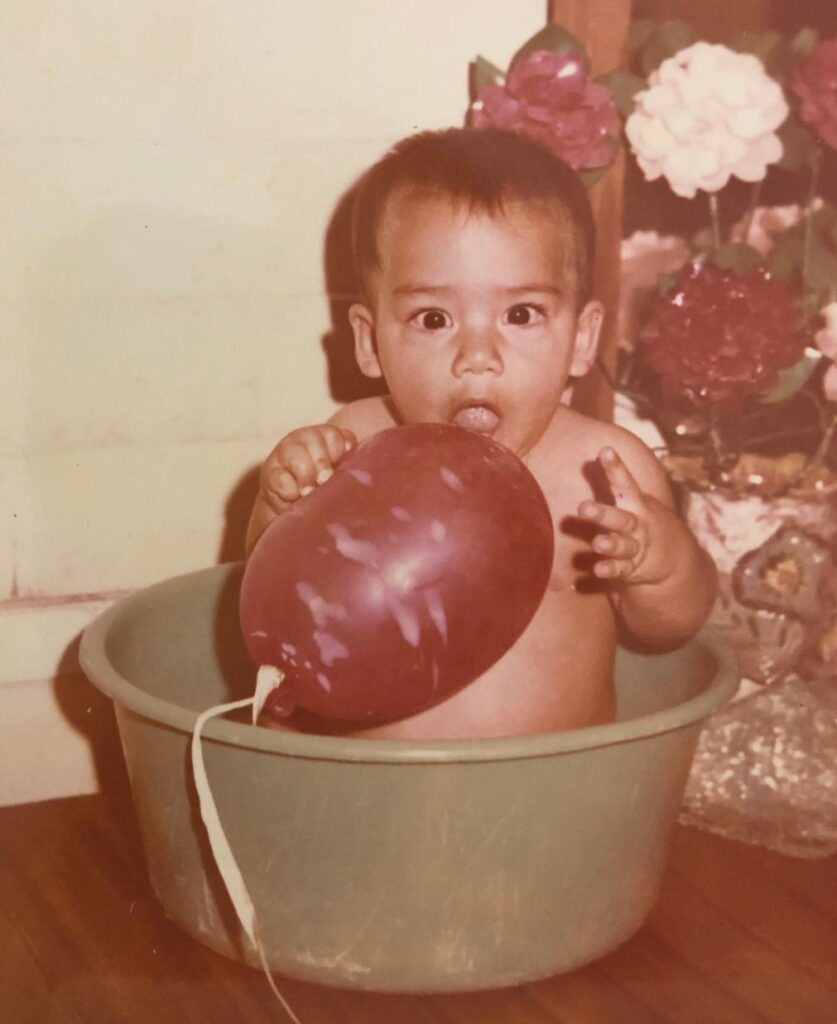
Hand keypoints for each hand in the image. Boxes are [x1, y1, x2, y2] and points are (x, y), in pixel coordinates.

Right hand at [259, 424, 356, 510]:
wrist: (292, 508)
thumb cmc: (323, 490)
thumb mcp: (340, 477)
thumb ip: (349, 470)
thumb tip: (358, 478)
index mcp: (325, 439)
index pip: (335, 434)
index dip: (340, 448)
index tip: (341, 463)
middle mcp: (304, 441)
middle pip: (313, 438)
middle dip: (321, 461)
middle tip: (325, 480)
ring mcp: (284, 455)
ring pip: (294, 453)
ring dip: (304, 473)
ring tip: (308, 492)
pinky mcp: (270, 475)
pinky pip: (279, 477)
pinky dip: (288, 487)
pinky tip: (293, 496)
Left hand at [578, 446, 678, 585]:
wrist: (676, 556)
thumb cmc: (643, 520)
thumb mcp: (634, 501)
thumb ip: (614, 483)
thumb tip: (593, 455)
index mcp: (636, 504)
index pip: (625, 482)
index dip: (615, 467)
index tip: (605, 450)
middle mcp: (637, 524)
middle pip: (620, 518)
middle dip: (602, 514)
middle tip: (583, 508)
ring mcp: (636, 547)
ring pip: (622, 546)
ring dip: (610, 545)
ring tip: (597, 544)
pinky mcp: (632, 568)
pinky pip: (620, 569)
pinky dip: (610, 570)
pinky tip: (598, 570)